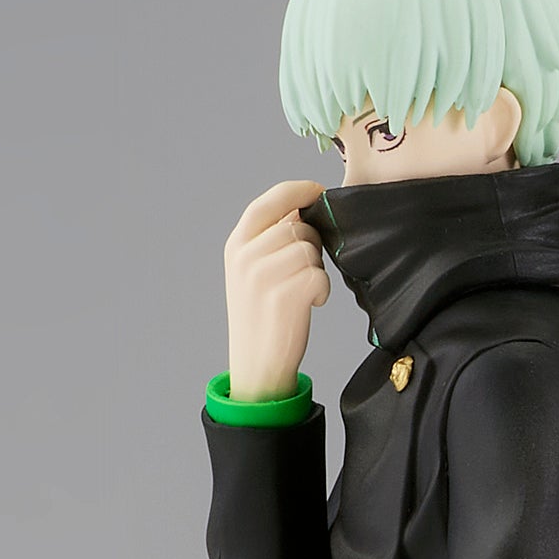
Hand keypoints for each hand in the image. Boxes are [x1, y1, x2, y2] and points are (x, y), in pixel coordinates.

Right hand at [224, 178, 329, 402]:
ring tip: (302, 292)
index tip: (318, 192)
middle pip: (297, 227)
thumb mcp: (252, 273)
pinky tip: (309, 305)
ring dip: (316, 270)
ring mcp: (261, 275)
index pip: (268, 202)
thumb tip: (302, 208)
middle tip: (304, 272)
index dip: (297, 191)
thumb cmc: (262, 319)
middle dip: (312, 245)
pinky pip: (318, 275)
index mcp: (236, 245)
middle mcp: (245, 256)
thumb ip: (270, 239)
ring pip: (309, 249)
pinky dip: (322, 291)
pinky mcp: (282, 295)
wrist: (256, 367)